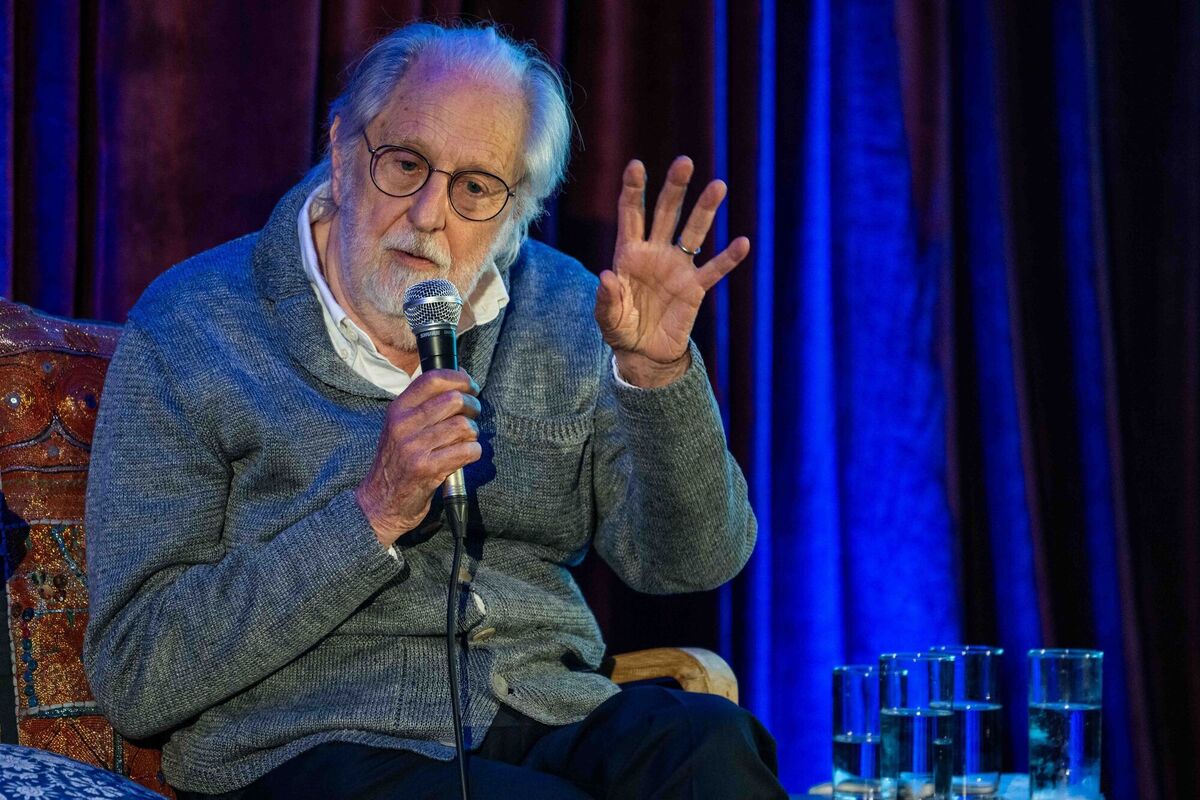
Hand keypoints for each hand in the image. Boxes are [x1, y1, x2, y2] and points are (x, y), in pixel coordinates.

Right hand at [355, 369, 481, 547]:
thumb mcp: (401, 426)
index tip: (471, 386)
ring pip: (464, 425)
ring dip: (473, 433)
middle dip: (472, 406)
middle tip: (473, 415)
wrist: (380, 501)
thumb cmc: (398, 461)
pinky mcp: (427, 469)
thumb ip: (425, 404)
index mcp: (398, 409)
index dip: (460, 378)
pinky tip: (466, 455)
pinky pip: (467, 450)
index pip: (433, 379)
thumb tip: (462, 378)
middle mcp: (404, 425)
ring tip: (466, 439)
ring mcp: (414, 447)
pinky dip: (474, 452)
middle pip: (454, 400)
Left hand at [594, 157, 750, 386]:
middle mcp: (655, 253)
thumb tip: (606, 277)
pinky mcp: (695, 287)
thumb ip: (607, 299)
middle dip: (675, 188)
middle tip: (684, 162)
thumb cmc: (622, 329)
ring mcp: (677, 267)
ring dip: (705, 210)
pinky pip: (714, 270)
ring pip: (694, 232)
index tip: (636, 165)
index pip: (631, 214)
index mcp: (629, 254)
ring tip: (718, 186)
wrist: (645, 352)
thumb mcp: (608, 318)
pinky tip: (742, 243)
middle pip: (666, 213)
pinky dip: (728, 258)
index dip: (633, 190)